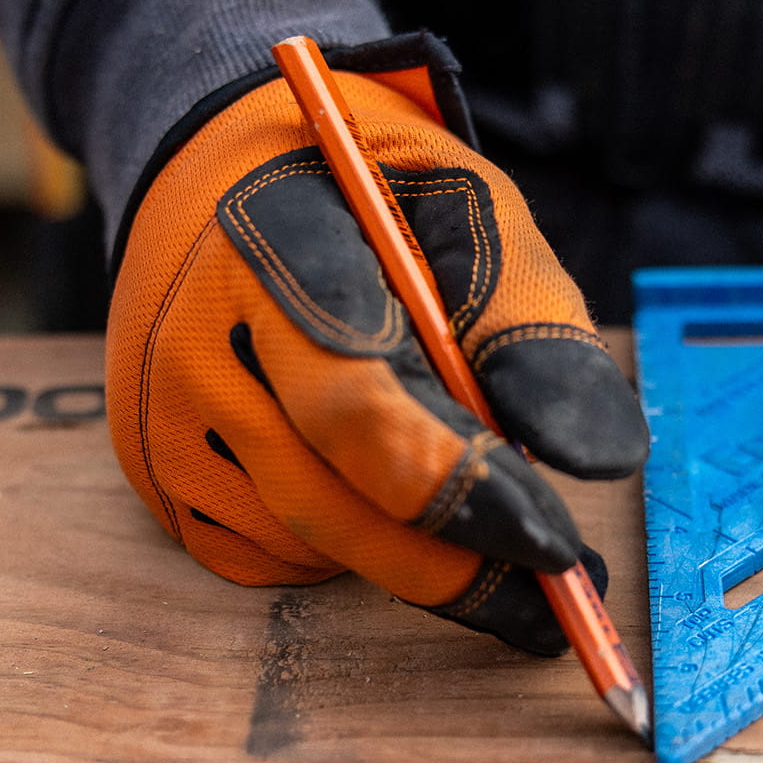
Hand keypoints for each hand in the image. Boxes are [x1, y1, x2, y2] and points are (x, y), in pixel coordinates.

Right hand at [106, 38, 647, 653]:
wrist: (227, 172)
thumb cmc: (373, 191)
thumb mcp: (471, 209)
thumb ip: (531, 324)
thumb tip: (605, 458)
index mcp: (270, 248)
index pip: (357, 403)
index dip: (461, 486)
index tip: (556, 542)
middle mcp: (193, 342)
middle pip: (330, 498)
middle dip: (459, 563)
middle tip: (562, 591)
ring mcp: (161, 418)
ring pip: (311, 540)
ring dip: (417, 558)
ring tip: (499, 530)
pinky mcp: (158, 474)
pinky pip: (273, 554)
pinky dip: (355, 549)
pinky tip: (397, 504)